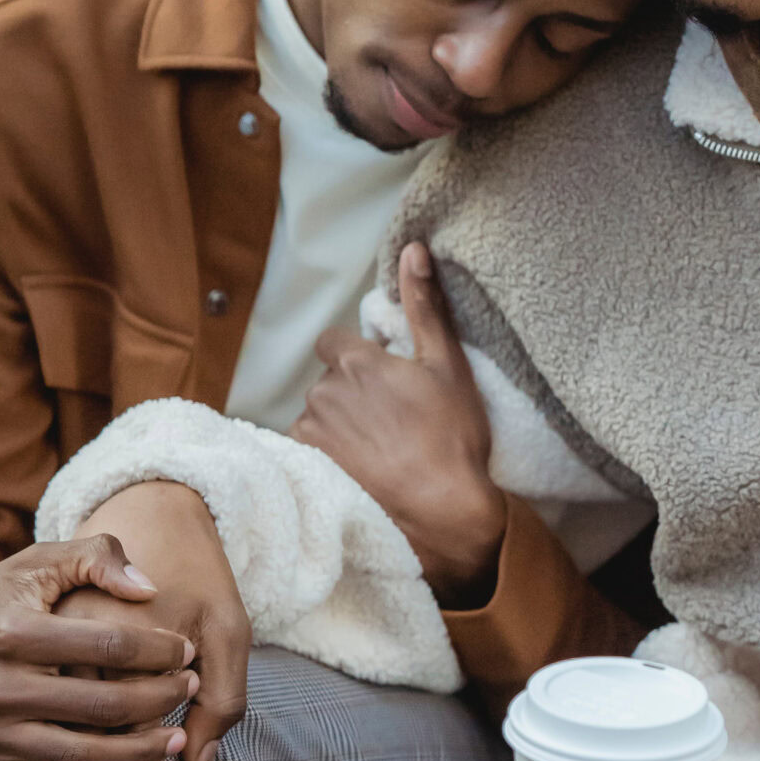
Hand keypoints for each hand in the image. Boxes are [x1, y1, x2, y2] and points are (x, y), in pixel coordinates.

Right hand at [0, 480, 253, 760]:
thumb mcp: (34, 564)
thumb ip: (95, 558)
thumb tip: (149, 589)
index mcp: (14, 630)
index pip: (108, 643)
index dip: (159, 649)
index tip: (186, 650)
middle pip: (100, 704)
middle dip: (159, 699)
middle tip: (190, 689)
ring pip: (75, 755)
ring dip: (135, 753)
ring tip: (173, 738)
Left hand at [289, 241, 505, 599]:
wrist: (441, 512)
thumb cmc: (452, 437)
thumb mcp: (448, 365)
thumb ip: (424, 305)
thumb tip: (413, 248)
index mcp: (357, 362)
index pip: (334, 343)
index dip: (357, 358)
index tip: (384, 380)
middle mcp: (324, 392)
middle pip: (328, 382)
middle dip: (351, 394)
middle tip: (392, 420)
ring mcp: (311, 432)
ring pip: (318, 416)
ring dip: (339, 426)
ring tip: (379, 451)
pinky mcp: (307, 467)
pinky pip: (308, 448)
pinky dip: (329, 455)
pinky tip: (361, 470)